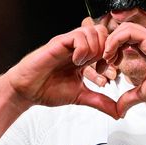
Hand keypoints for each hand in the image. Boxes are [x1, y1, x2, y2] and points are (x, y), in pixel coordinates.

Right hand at [4, 21, 119, 117]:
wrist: (26, 91)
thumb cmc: (48, 90)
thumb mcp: (81, 97)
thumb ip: (100, 102)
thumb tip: (118, 113)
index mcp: (85, 57)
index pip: (107, 45)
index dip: (113, 58)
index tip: (109, 74)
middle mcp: (78, 47)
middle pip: (103, 33)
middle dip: (108, 51)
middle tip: (101, 68)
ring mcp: (68, 44)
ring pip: (93, 31)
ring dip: (95, 49)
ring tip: (86, 65)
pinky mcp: (58, 43)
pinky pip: (78, 36)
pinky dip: (83, 49)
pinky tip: (77, 62)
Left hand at [102, 22, 145, 116]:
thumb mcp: (143, 93)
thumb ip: (129, 98)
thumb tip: (119, 109)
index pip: (125, 40)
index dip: (113, 49)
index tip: (106, 65)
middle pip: (122, 31)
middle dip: (109, 43)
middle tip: (103, 60)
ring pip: (124, 28)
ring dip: (110, 40)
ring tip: (106, 57)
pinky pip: (128, 31)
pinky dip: (115, 40)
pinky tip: (111, 54)